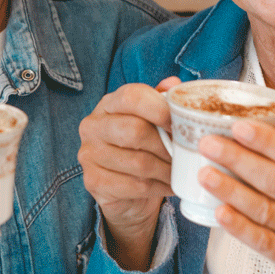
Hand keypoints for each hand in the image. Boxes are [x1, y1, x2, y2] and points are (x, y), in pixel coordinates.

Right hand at [78, 78, 179, 269]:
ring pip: (139, 162)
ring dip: (167, 170)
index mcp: (108, 104)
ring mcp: (89, 154)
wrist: (125, 191)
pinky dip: (159, 187)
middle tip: (185, 154)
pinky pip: (135, 185)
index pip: (131, 97)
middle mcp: (93, 126)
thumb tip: (174, 83)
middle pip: (135, 130)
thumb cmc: (142, 148)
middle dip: (166, 145)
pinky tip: (168, 185)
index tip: (180, 124)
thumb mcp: (152, 120)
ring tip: (180, 171)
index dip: (160, 109)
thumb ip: (162, 101)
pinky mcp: (94, 181)